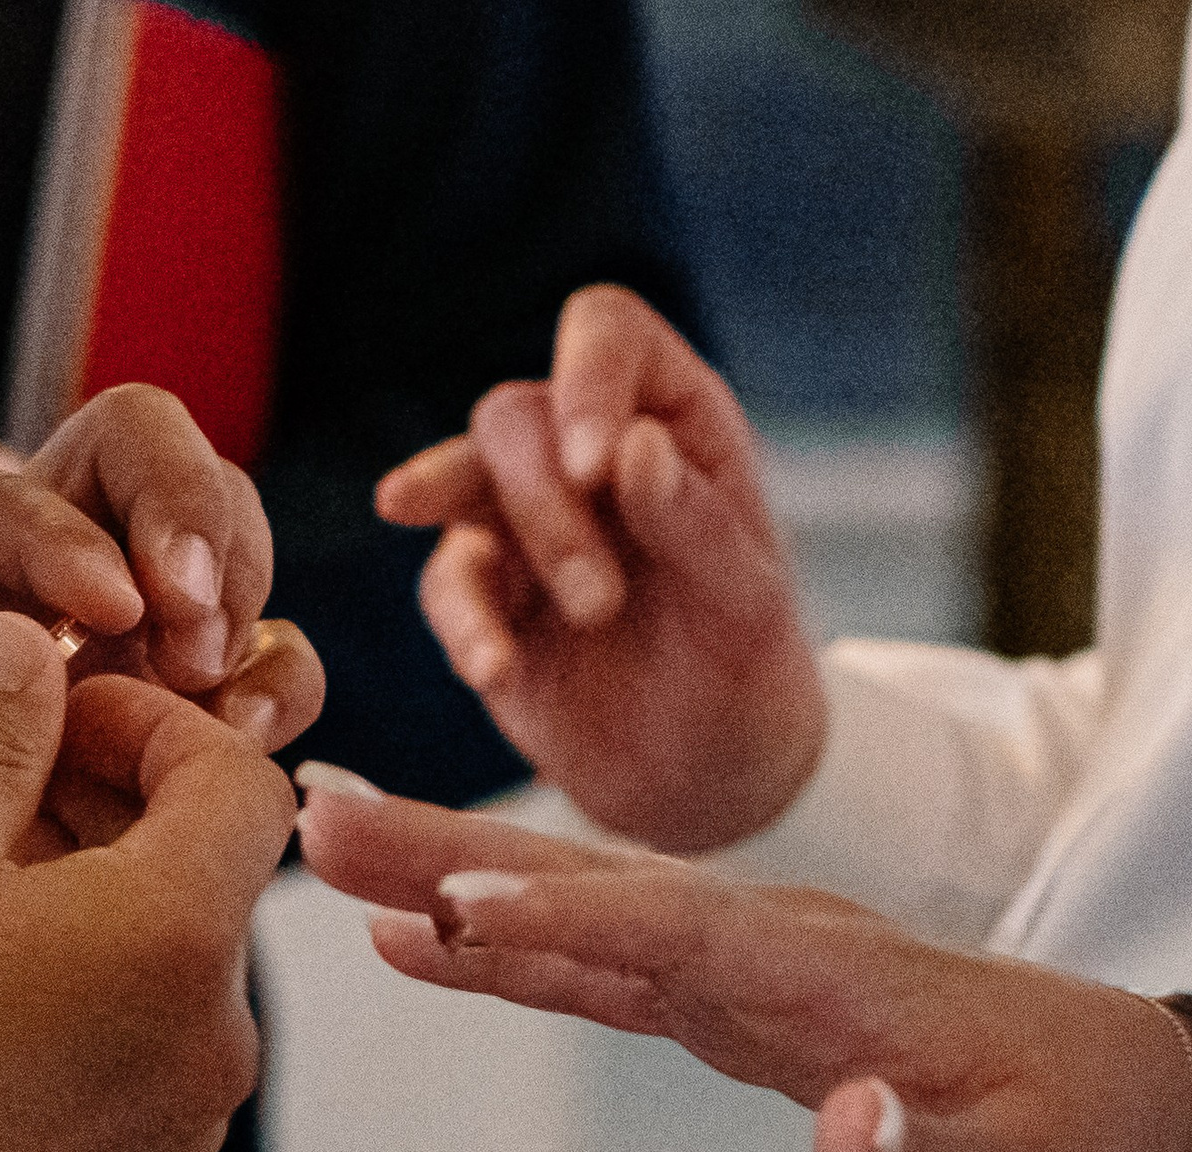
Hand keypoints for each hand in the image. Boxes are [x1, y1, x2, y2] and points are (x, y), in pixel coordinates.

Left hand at [0, 403, 321, 932]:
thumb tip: (58, 665)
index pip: (34, 485)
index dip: (82, 539)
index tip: (116, 612)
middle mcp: (36, 544)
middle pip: (152, 456)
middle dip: (193, 527)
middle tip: (193, 633)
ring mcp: (115, 608)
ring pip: (222, 539)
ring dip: (239, 604)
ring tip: (216, 699)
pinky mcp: (167, 683)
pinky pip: (255, 653)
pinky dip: (269, 684)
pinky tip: (243, 738)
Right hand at [0, 613, 298, 1151]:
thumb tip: (26, 644)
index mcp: (182, 933)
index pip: (240, 780)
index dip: (156, 726)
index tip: (59, 722)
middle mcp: (219, 1031)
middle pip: (211, 873)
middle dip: (121, 810)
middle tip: (5, 793)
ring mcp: (189, 1114)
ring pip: (177, 961)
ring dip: (105, 904)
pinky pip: (150, 1047)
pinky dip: (98, 994)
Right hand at [297, 767, 1191, 1151]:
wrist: (1111, 1088)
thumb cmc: (1061, 1131)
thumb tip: (842, 1133)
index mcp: (828, 968)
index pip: (679, 929)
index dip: (566, 918)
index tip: (449, 901)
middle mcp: (765, 937)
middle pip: (591, 882)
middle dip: (453, 848)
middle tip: (323, 811)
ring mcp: (735, 957)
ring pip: (572, 906)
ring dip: (450, 875)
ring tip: (331, 846)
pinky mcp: (718, 994)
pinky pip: (591, 964)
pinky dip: (501, 950)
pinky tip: (416, 939)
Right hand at [376, 285, 825, 852]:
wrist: (706, 779)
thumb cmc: (746, 673)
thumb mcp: (747, 606)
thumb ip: (696, 524)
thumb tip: (633, 445)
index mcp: (672, 420)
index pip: (607, 332)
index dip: (587, 378)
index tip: (595, 464)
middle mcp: (588, 452)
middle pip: (515, 414)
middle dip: (546, 505)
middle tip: (602, 604)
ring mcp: (525, 520)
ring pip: (464, 479)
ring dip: (507, 554)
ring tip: (571, 633)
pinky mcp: (482, 592)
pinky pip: (444, 581)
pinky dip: (465, 622)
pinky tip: (494, 670)